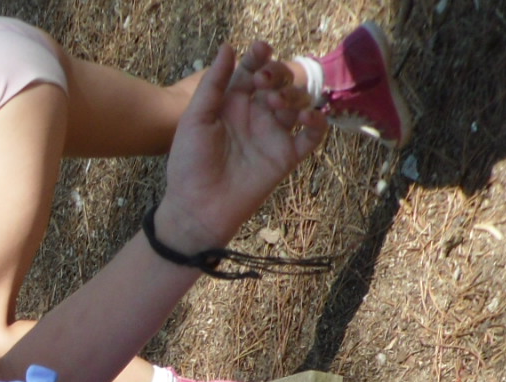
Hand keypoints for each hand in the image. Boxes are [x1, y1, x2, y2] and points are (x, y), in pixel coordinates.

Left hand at [155, 41, 325, 252]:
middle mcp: (256, 116)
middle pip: (280, 82)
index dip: (259, 57)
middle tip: (264, 81)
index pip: (253, 71)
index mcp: (233, 104)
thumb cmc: (188, 165)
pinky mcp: (285, 157)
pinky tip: (306, 118)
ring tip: (275, 103)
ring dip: (293, 95)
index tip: (260, 50)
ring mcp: (272, 135)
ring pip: (299, 103)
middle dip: (278, 73)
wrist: (196, 209)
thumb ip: (213, 84)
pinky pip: (312, 135)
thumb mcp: (195, 119)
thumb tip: (229, 47)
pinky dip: (316, 122)